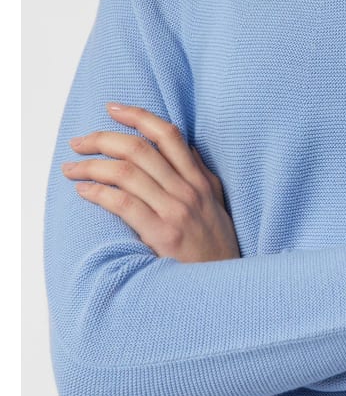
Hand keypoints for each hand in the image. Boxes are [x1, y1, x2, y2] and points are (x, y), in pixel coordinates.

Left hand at [61, 103, 240, 262]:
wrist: (224, 287)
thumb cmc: (215, 248)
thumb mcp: (215, 204)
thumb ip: (198, 174)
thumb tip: (180, 147)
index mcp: (200, 179)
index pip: (167, 134)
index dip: (138, 116)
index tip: (112, 109)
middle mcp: (188, 190)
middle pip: (140, 149)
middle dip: (103, 139)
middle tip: (79, 142)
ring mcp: (176, 211)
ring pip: (127, 173)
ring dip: (92, 166)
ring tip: (71, 168)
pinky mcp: (163, 234)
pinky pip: (124, 204)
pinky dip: (99, 193)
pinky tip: (83, 191)